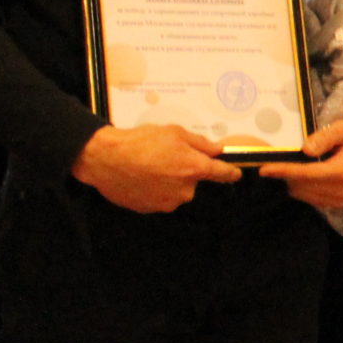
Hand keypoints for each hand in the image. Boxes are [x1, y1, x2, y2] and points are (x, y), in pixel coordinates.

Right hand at [72, 123, 242, 213]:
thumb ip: (200, 143)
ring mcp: (167, 203)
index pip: (221, 173)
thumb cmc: (141, 141)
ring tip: (148, 167)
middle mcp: (184, 190)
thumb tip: (217, 149)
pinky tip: (140, 177)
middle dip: (183, 171)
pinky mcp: (150, 210)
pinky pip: (158, 198)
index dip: (230, 173)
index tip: (236, 174)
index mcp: (194, 169)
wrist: (106, 158)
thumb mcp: (174, 133)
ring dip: (167, 181)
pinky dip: (153, 190)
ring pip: (175, 191)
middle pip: (192, 181)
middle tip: (165, 157)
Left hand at [257, 120, 342, 210]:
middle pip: (300, 185)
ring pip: (301, 193)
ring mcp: (338, 200)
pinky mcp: (335, 204)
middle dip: (286, 173)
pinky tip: (305, 173)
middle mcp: (340, 190)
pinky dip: (300, 186)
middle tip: (278, 159)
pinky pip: (307, 197)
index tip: (264, 168)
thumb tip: (305, 149)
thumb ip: (326, 137)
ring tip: (294, 164)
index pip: (306, 173)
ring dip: (292, 180)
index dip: (284, 171)